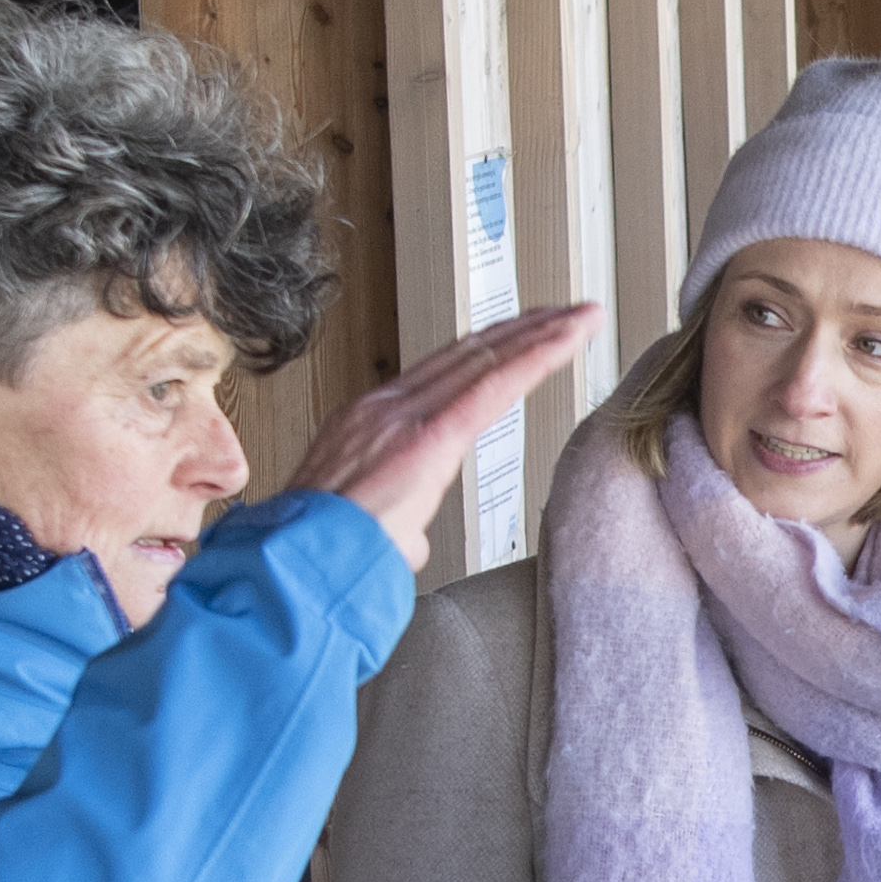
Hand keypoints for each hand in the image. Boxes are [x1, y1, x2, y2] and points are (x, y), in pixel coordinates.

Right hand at [279, 303, 601, 574]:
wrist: (298, 568)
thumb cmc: (326, 558)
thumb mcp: (369, 528)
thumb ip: (397, 523)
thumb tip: (405, 539)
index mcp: (372, 421)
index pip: (445, 371)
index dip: (492, 347)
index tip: (529, 331)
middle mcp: (387, 406)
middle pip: (471, 353)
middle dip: (526, 328)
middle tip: (569, 312)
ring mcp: (404, 416)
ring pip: (487, 359)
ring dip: (542, 335)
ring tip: (582, 318)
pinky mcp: (428, 437)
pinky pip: (493, 386)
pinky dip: (535, 359)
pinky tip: (566, 341)